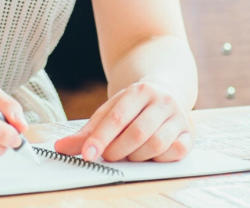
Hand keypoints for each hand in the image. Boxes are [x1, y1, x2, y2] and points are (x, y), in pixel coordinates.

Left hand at [54, 81, 192, 162]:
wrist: (166, 91)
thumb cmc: (133, 107)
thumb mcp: (110, 111)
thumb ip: (88, 131)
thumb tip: (60, 148)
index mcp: (139, 91)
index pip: (117, 117)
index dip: (101, 138)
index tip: (87, 154)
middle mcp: (162, 101)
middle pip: (138, 132)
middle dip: (118, 150)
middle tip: (110, 155)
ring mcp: (178, 116)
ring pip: (156, 144)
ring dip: (137, 157)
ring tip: (129, 154)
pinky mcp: (189, 133)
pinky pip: (175, 152)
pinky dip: (159, 159)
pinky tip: (149, 155)